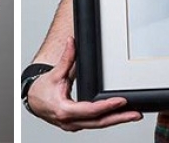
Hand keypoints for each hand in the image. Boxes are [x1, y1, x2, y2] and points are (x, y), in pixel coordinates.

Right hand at [27, 37, 142, 131]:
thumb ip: (66, 58)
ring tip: (133, 115)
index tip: (121, 101)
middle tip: (135, 114)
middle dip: (119, 118)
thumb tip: (72, 42)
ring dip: (116, 120)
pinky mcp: (77, 125)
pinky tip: (118, 116)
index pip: (91, 110)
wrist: (33, 101)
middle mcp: (70, 122)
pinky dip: (107, 120)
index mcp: (64, 110)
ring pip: (98, 125)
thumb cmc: (42, 91)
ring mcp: (74, 125)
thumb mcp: (55, 74)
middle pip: (99, 122)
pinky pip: (95, 124)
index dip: (107, 106)